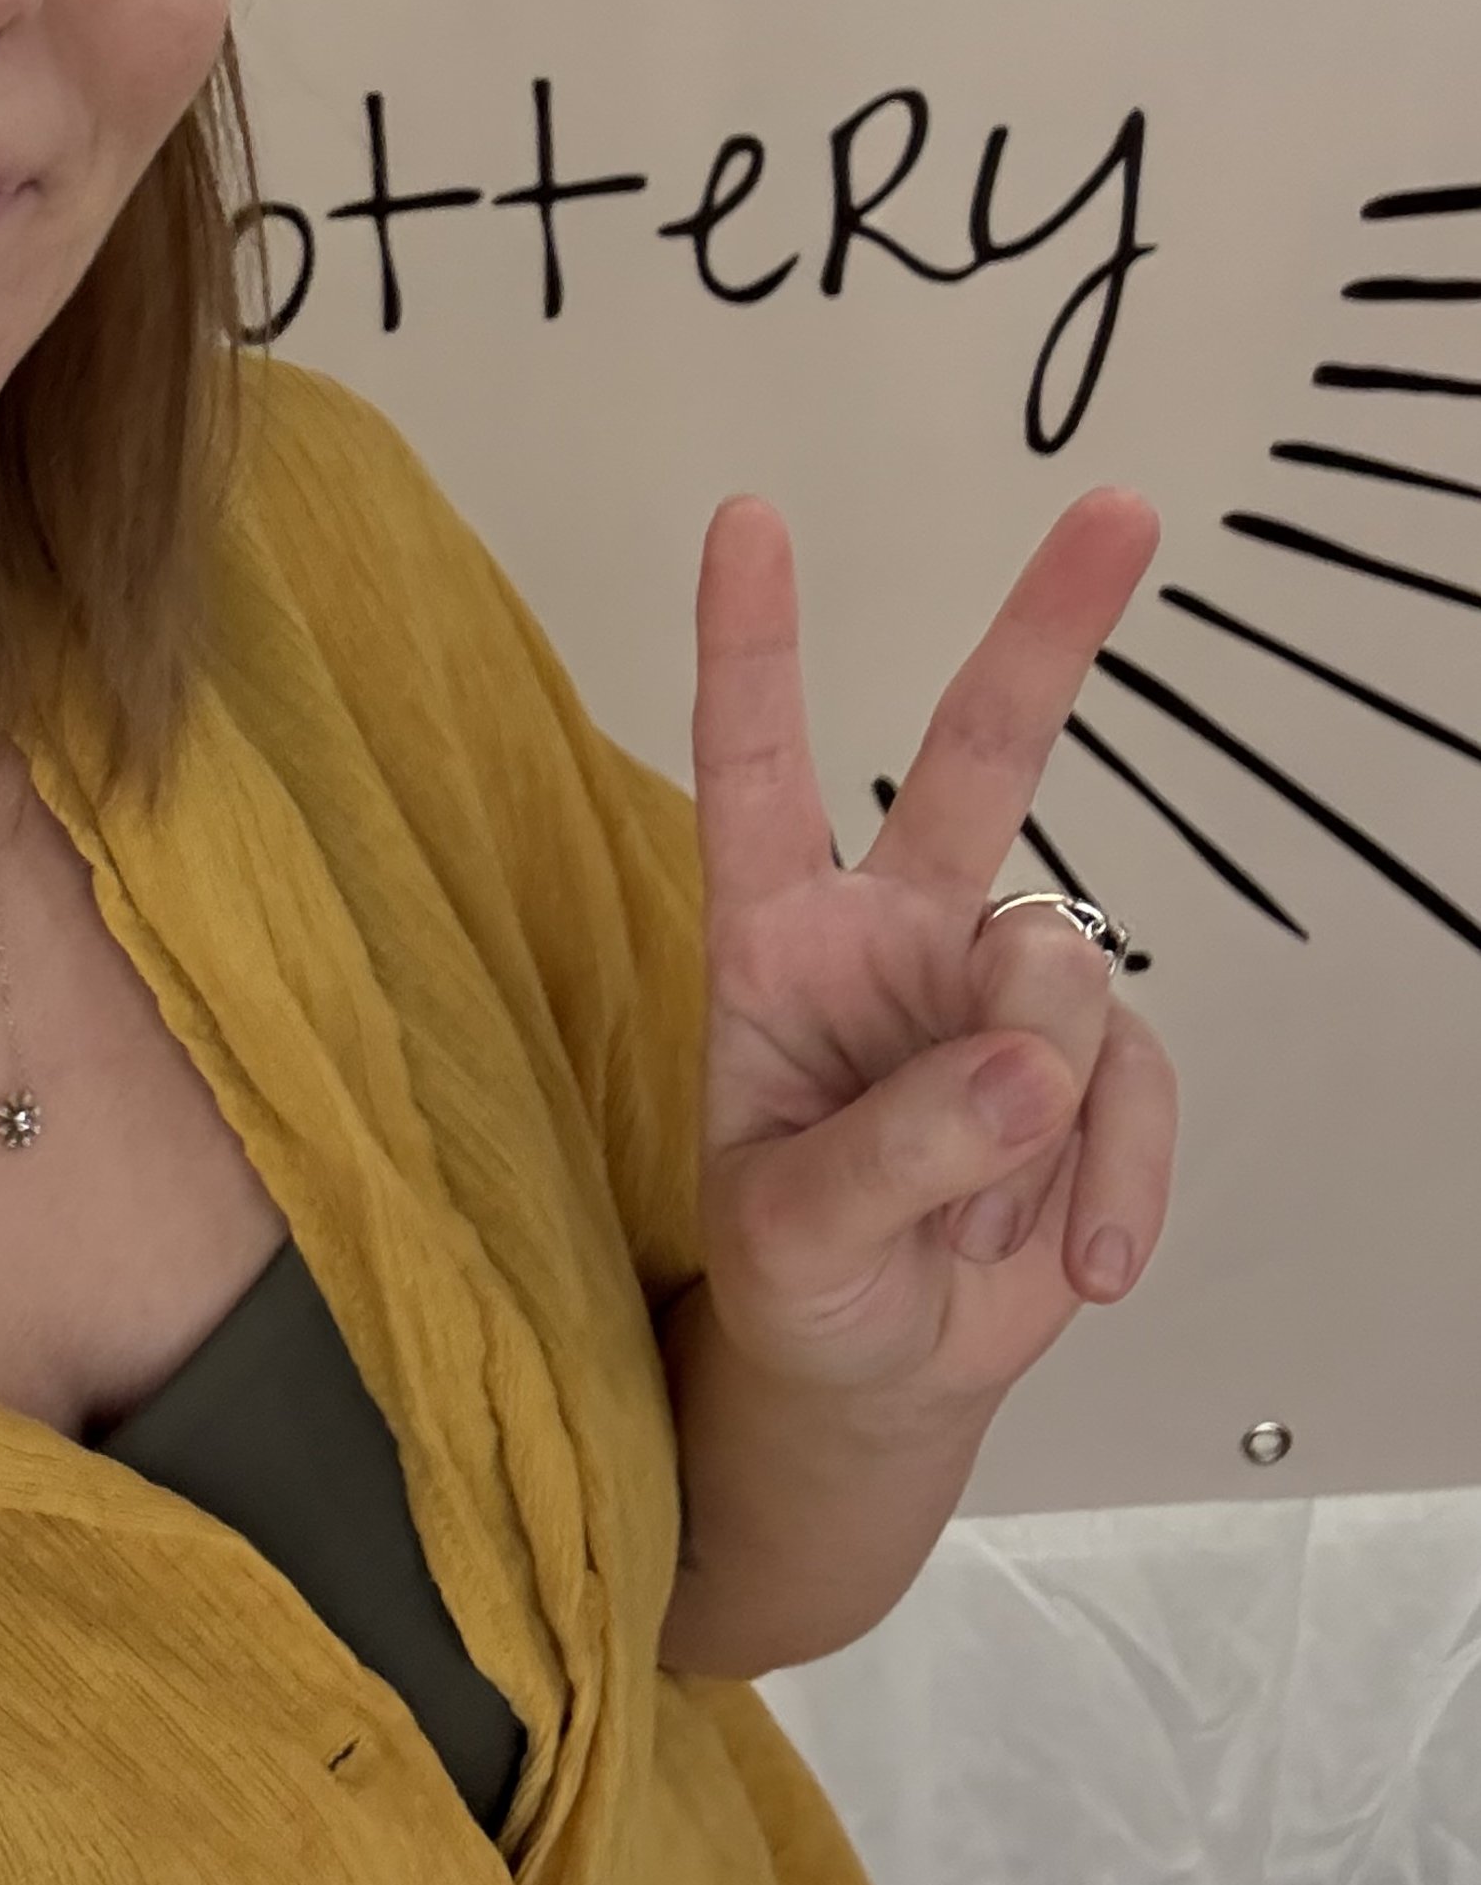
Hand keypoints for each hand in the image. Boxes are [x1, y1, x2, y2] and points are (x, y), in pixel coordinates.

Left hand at [688, 490, 1178, 1426]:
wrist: (873, 1374)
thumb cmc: (794, 1278)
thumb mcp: (790, 1236)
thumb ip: (888, 1150)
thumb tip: (1027, 1068)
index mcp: (775, 940)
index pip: (755, 771)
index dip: (749, 646)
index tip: (747, 517)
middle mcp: (893, 934)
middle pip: (978, 757)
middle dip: (1049, 631)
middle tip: (1121, 510)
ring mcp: (1000, 995)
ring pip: (1064, 979)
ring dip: (1031, 1128)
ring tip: (968, 1224)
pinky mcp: (1092, 1069)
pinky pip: (1137, 1091)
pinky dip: (1118, 1186)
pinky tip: (1079, 1264)